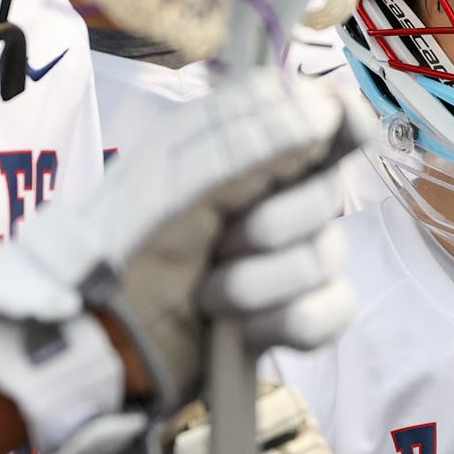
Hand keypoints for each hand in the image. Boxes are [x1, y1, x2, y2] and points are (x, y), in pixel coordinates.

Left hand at [0, 69, 365, 453]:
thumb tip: (323, 108)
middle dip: (278, 224)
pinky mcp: (295, 315)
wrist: (102, 345)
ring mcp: (287, 259)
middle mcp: (271, 198)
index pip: (317, 114)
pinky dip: (291, 321)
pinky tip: (246, 330)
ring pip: (328, 255)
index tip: (350, 131)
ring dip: (264, 282)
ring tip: (211, 296)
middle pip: (329, 193)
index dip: (341, 117)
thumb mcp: (179, 186)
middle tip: (222, 241)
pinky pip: (334, 308)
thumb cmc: (125, 250)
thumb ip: (251, 143)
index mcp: (242, 151)